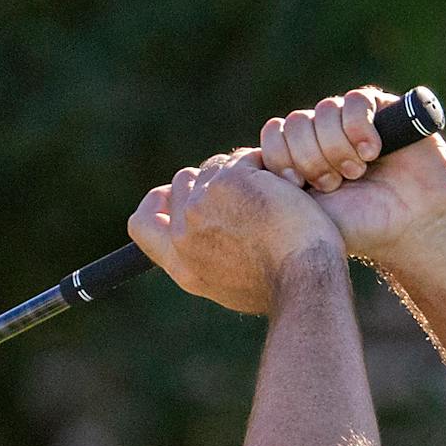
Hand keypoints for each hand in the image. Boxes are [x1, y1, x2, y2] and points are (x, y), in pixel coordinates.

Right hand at [128, 147, 343, 314]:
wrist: (304, 279)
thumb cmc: (281, 286)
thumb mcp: (229, 284)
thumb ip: (205, 258)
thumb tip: (199, 235)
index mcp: (180, 264)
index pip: (142, 223)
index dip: (158, 202)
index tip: (175, 194)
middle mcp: (183, 235)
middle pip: (183, 183)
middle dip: (212, 179)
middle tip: (247, 190)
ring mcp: (201, 205)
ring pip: (216, 166)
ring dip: (243, 172)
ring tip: (275, 195)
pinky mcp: (229, 181)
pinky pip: (245, 158)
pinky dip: (267, 168)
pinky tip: (289, 187)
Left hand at [258, 88, 445, 270]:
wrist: (409, 225)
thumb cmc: (356, 226)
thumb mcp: (300, 215)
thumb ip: (268, 190)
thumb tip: (231, 167)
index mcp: (298, 157)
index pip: (272, 137)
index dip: (284, 161)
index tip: (301, 189)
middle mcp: (321, 135)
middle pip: (294, 123)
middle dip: (312, 159)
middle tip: (334, 184)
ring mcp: (349, 120)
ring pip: (323, 112)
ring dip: (338, 149)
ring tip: (357, 173)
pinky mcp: (379, 108)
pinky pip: (353, 101)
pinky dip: (359, 129)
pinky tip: (373, 152)